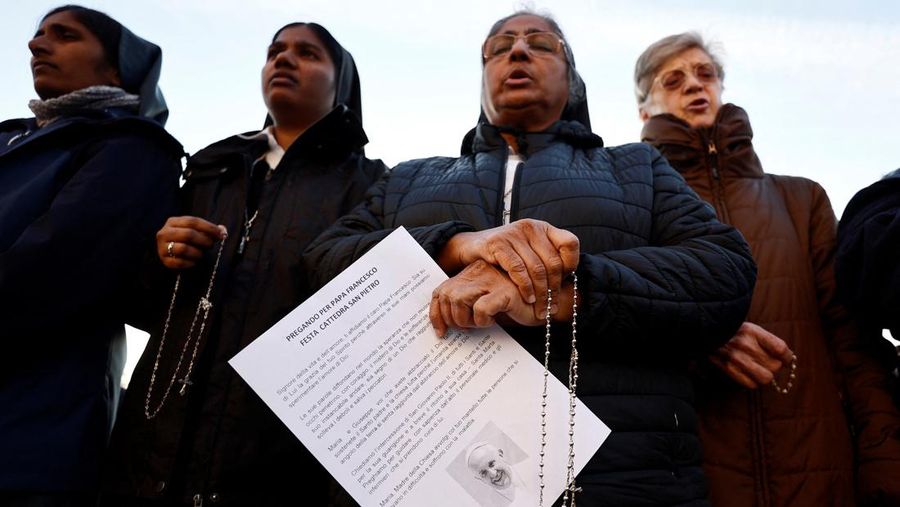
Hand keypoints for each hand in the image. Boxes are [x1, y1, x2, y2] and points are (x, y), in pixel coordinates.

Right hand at [156, 216, 226, 269]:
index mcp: (173, 222)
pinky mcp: (164, 261)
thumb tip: (223, 231)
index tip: (221, 234)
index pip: (192, 221)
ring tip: (201, 254)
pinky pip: (180, 263)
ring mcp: (162, 247)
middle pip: (188, 234)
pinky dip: (190, 263)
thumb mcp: (194, 231)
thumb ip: (209, 230)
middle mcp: (164, 233)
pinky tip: (194, 262)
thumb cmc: (185, 240)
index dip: (209, 227)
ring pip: (183, 249)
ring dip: (197, 253)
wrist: (169, 253)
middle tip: (211, 245)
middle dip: (204, 240)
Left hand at [429, 260, 540, 337]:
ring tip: (481, 324)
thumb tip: (444, 326)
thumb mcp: (484, 303)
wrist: (549, 302)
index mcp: (472, 273)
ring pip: (458, 299)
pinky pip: (480, 308)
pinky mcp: (505, 291)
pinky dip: (482, 320)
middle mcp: (479, 272)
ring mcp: (492, 279)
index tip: (442, 332)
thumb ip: (466, 306)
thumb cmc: (516, 305)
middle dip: (450, 318)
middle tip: (466, 329)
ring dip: (465, 319)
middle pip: (446, 295)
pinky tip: (494, 321)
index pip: (441, 291)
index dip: (436, 313)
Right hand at [437, 219, 578, 320]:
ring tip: (540, 308)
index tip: (566, 281)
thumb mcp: (529, 252)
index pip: (570, 243)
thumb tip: (571, 279)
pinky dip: (525, 287)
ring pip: (536, 269)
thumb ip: (546, 260)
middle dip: (554, 289)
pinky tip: (528, 298)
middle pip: (553, 262)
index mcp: (543, 228)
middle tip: (552, 306)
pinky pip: (518, 270)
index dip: (571, 264)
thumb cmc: (506, 256)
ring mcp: (514, 234)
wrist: (473, 247)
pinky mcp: (498, 243)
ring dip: (541, 293)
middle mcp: (531, 227)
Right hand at [709, 322, 793, 388]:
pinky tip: (750, 374)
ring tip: (760, 370)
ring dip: (766, 375)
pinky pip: (751, 384)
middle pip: (775, 366)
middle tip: (768, 362)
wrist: (705, 333)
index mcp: (752, 331)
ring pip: (766, 378)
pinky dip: (754, 382)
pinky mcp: (728, 369)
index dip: (787, 357)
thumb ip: (767, 340)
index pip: (780, 349)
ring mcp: (735, 358)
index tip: (786, 358)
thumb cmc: (731, 331)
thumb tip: (786, 357)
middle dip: (775, 366)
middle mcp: (745, 345)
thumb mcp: (749, 328)